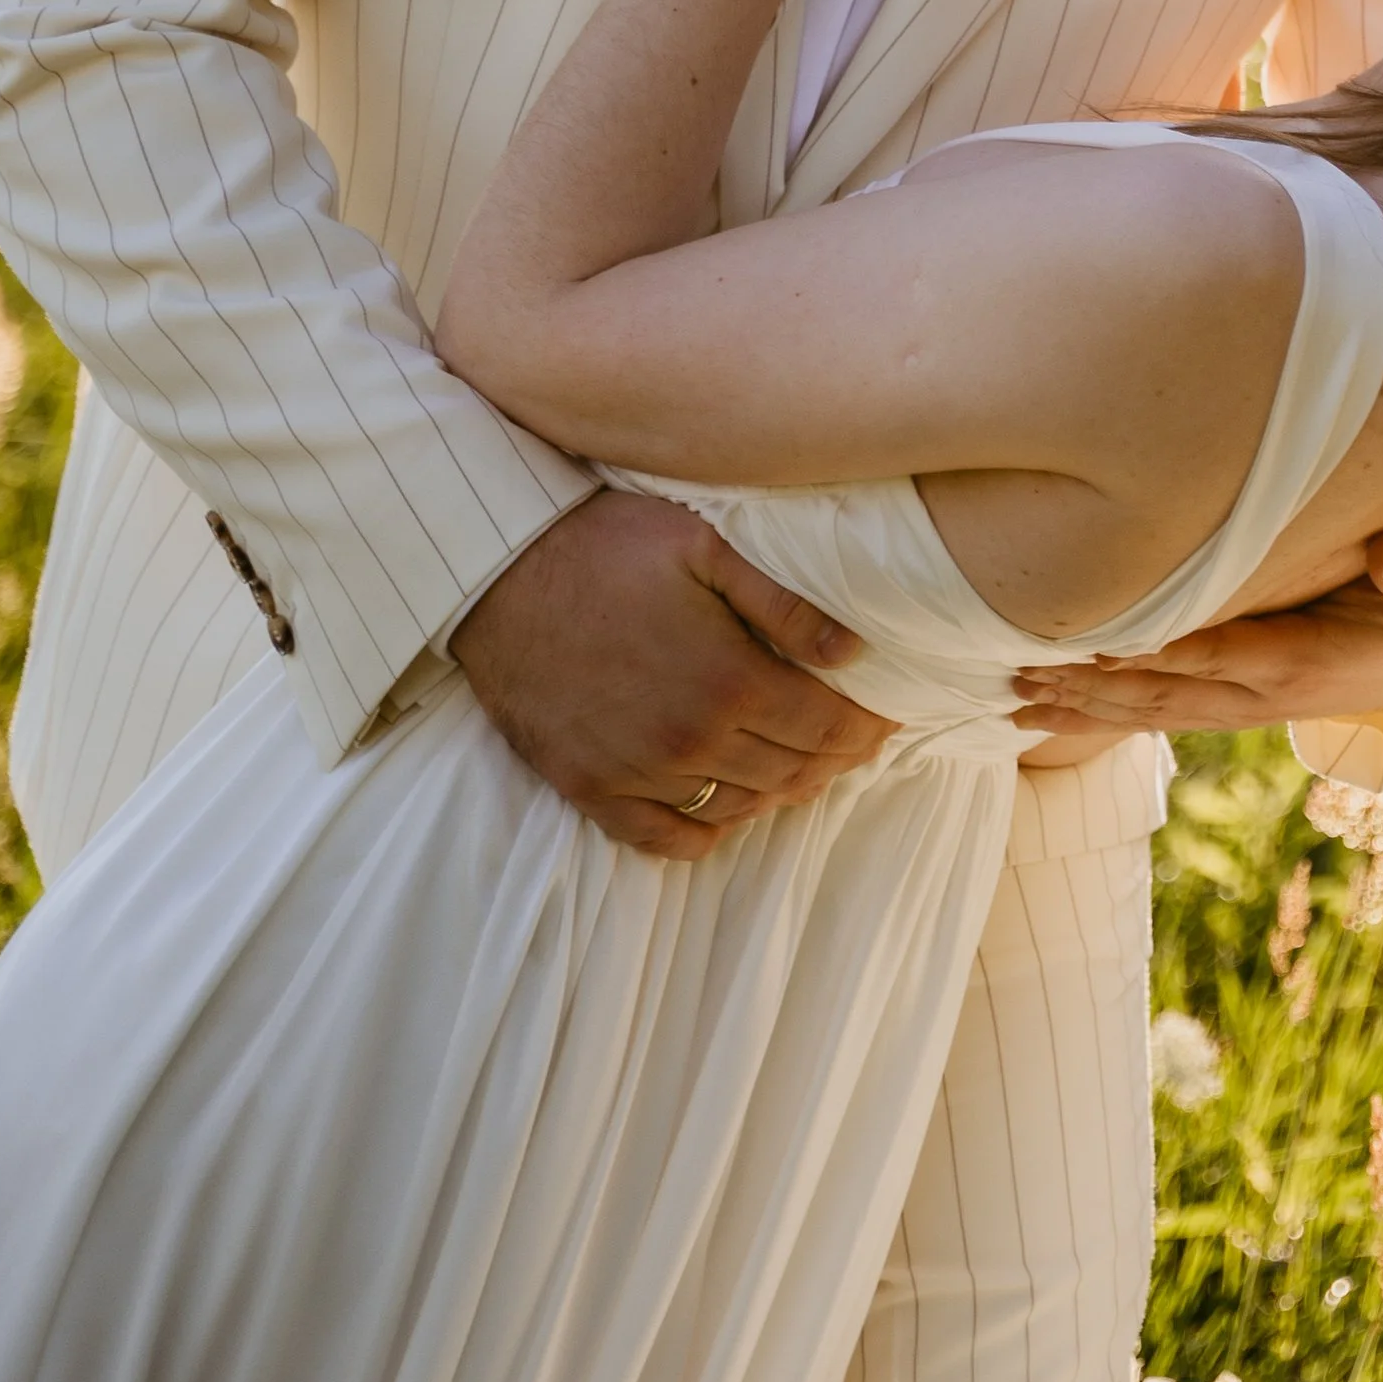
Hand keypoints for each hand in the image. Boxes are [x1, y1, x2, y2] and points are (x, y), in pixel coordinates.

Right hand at [453, 490, 892, 857]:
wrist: (497, 569)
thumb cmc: (604, 543)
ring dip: (779, 792)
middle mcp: (689, 742)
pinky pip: (664, 838)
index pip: (825, 728)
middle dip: (833, 760)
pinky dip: (705, 831)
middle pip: (790, 773)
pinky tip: (724, 808)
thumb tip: (854, 651)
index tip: (884, 721)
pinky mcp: (588, 788)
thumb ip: (785, 604)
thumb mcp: (705, 546)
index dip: (865, 729)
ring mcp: (636, 773)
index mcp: (728, 682)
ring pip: (736, 808)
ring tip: (801, 768)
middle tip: (852, 743)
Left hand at [1013, 529, 1382, 738]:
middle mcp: (1252, 696)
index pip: (1217, 654)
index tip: (1101, 646)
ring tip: (1010, 702)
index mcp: (1295, 664)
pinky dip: (1092, 715)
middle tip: (1021, 678)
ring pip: (1142, 710)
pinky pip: (1147, 713)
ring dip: (1077, 707)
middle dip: (1089, 687)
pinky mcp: (1219, 702)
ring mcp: (1231, 705)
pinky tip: (1039, 715)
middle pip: (1159, 693)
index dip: (1159, 652)